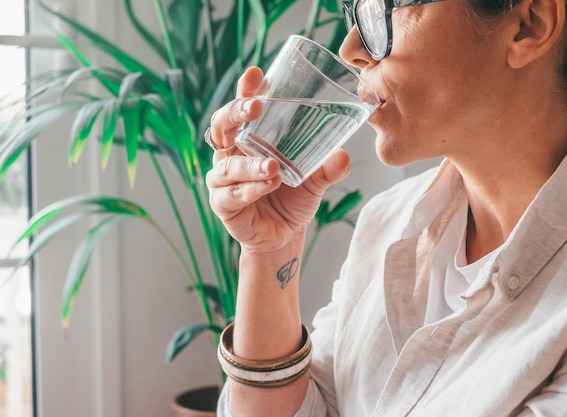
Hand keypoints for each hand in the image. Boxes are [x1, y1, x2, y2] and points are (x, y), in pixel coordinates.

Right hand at [206, 66, 350, 253]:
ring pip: (227, 164)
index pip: (242, 109)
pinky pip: (231, 194)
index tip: (255, 75)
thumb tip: (343, 155)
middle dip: (235, 113)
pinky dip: (250, 189)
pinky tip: (268, 186)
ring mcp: (224, 178)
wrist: (284, 235)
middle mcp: (232, 153)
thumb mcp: (315, 179)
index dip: (245, 90)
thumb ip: (328, 168)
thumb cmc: (293, 198)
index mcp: (250, 138)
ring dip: (250, 164)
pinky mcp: (223, 203)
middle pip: (221, 126)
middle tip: (256, 109)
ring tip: (273, 167)